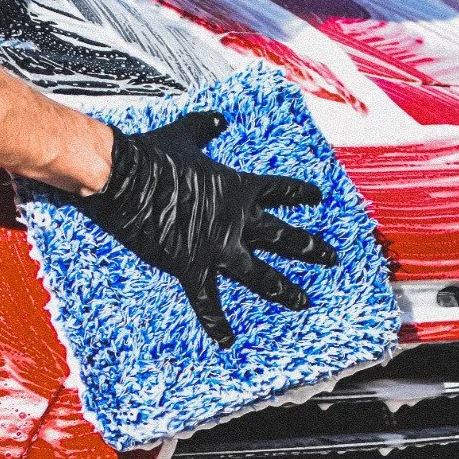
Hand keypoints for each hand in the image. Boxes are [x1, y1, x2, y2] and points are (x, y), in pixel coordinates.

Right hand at [75, 111, 338, 347]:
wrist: (127, 179)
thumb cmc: (153, 155)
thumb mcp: (185, 134)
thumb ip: (205, 126)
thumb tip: (218, 118)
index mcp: (236, 188)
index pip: (279, 189)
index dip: (300, 193)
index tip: (318, 198)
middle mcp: (236, 220)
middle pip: (283, 236)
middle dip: (310, 247)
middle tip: (331, 256)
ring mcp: (217, 247)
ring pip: (261, 275)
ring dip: (284, 290)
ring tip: (304, 301)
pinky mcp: (191, 267)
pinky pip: (208, 302)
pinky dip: (217, 323)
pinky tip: (227, 340)